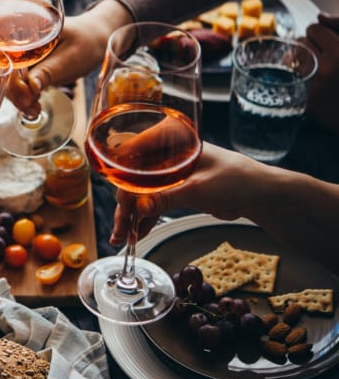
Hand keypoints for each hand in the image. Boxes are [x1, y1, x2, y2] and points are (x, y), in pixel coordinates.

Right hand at [8, 0, 131, 117]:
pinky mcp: (26, 69)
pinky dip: (22, 98)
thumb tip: (30, 87)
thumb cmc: (87, 41)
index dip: (8, 79)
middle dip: (12, 93)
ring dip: (17, 99)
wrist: (96, 38)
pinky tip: (35, 106)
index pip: (1, 57)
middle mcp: (17, 44)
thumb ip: (49, 71)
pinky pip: (15, 85)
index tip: (27, 95)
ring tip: (36, 109)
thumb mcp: (71, 57)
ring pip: (5, 82)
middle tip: (32, 106)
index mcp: (24, 32)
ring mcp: (20, 57)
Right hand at [110, 142, 259, 244]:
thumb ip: (167, 197)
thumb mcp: (199, 188)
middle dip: (125, 205)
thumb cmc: (236, 179)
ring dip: (131, 216)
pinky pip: (151, 203)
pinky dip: (144, 218)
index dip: (121, 179)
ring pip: (139, 193)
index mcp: (169, 140)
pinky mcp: (173, 189)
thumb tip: (139, 208)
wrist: (259, 195)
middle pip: (132, 179)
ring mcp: (167, 173)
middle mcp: (164, 153)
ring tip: (123, 238)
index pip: (132, 156)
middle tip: (121, 229)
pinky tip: (136, 234)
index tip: (119, 203)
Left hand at [301, 12, 338, 132]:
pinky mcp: (305, 101)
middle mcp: (327, 68)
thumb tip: (319, 16)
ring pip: (290, 58)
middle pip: (299, 42)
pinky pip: (288, 76)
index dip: (319, 35)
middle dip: (309, 47)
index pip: (313, 28)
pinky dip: (293, 74)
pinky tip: (305, 79)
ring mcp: (314, 85)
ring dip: (298, 60)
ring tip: (314, 68)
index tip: (327, 43)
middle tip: (322, 58)